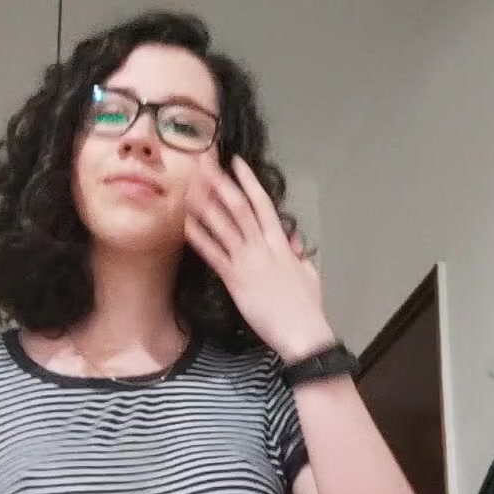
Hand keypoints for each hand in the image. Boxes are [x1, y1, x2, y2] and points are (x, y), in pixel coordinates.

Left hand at [184, 155, 333, 360]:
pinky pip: (214, 254)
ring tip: (188, 185)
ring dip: (204, 203)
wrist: (301, 331)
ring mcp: (247, 261)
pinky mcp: (235, 280)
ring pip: (223, 224)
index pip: (262, 203)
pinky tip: (186, 224)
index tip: (236, 162)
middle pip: (238, 205)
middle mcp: (262, 245)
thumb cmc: (306, 307)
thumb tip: (291, 241)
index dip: (248, 181)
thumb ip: (298, 254)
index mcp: (280, 243)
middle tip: (203, 163)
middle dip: (220, 182)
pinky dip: (200, 238)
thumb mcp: (308, 273)